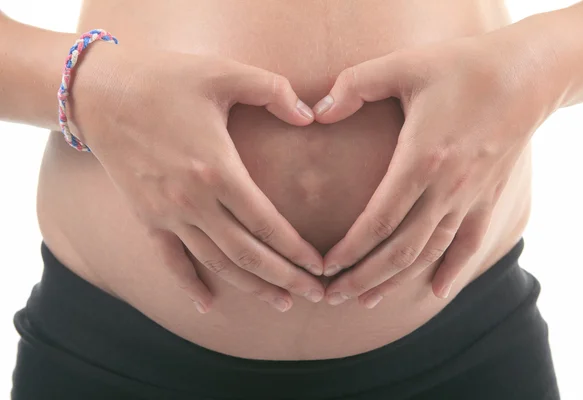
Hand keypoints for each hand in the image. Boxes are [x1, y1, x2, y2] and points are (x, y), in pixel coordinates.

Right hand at [70, 45, 324, 312]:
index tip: (320, 266)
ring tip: (280, 302)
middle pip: (247, 254)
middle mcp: (193, 201)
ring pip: (216, 263)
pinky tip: (208, 306)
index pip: (266, 222)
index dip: (296, 249)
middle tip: (315, 295)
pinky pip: (170, 261)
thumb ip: (275, 91)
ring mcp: (166, 214)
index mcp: (218, 169)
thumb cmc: (165, 78)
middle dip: (285, 278)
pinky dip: (189, 285)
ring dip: (251, 287)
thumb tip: (310, 115)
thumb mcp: (225, 71)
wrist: (98, 93)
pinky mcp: (146, 217)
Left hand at [312, 35, 552, 305]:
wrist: (528, 75)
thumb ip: (354, 85)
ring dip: (396, 281)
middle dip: (364, 277)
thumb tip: (318, 111)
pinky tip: (434, 293)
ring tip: (366, 300)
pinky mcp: (488, 198)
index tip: (325, 266)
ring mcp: (470, 197)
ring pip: (430, 254)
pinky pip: (469, 245)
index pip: (380, 219)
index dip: (351, 248)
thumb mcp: (403, 65)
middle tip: (333, 296)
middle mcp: (447, 188)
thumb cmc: (463, 66)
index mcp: (421, 159)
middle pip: (401, 249)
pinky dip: (452, 272)